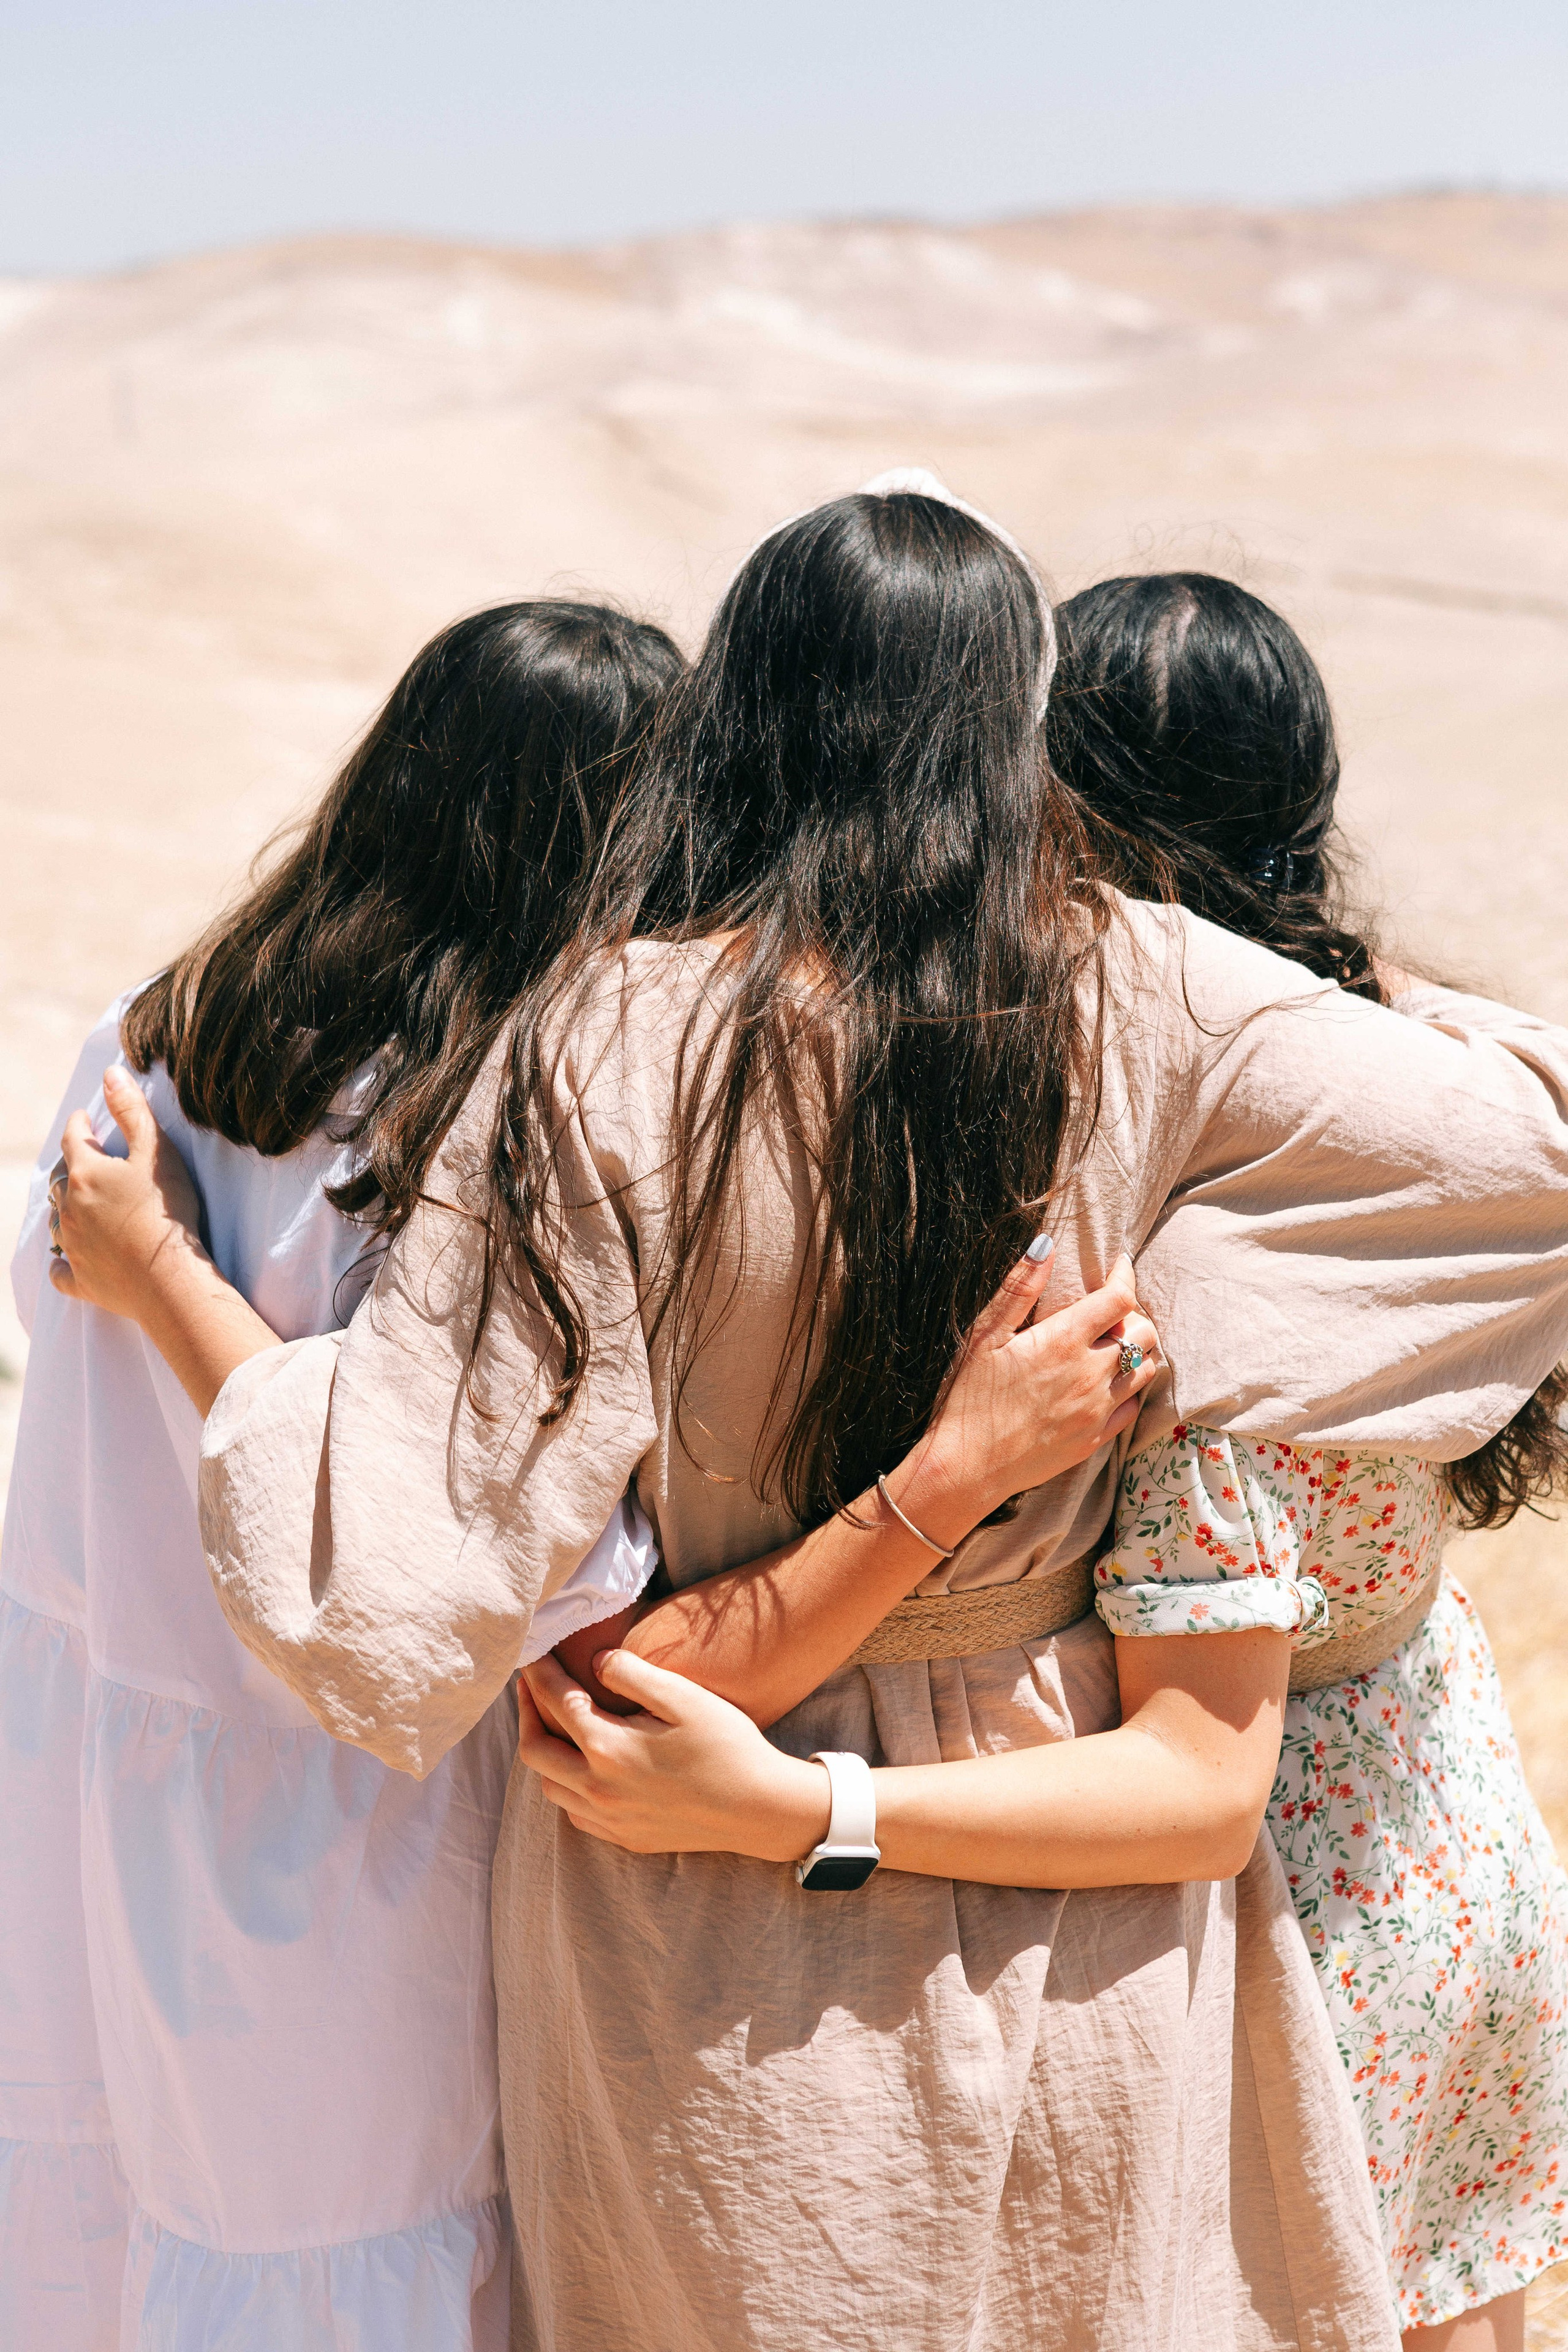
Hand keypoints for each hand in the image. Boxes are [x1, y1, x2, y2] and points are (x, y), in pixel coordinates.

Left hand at [50, 1065, 203, 1318]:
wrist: (169, 1278)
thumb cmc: (167, 1210)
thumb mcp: (157, 1151)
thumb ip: (132, 1111)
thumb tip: (111, 1073)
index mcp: (85, 1174)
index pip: (75, 1138)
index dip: (81, 1125)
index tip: (86, 1118)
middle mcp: (70, 1209)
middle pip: (62, 1179)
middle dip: (72, 1166)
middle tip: (86, 1160)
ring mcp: (73, 1246)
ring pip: (58, 1221)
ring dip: (66, 1210)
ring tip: (79, 1205)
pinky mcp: (82, 1279)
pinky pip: (61, 1270)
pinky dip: (61, 1263)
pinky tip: (64, 1261)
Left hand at [518, 1650, 830, 1861]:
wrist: (759, 1809)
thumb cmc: (726, 1746)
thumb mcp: (683, 1697)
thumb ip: (631, 1674)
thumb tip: (594, 1662)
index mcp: (609, 1749)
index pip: (556, 1702)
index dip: (539, 1673)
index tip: (531, 1651)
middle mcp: (599, 1789)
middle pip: (534, 1750)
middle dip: (526, 1712)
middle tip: (530, 1684)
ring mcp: (609, 1819)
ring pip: (548, 1786)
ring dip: (541, 1751)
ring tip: (551, 1722)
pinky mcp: (623, 1837)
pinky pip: (573, 1812)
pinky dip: (564, 1785)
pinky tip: (580, 1767)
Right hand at [907, 1244, 1159, 1530]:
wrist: (967, 1467)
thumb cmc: (969, 1398)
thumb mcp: (985, 1336)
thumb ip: (1020, 1289)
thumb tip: (1046, 1245)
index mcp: (1063, 1341)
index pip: (1120, 1298)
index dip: (1125, 1275)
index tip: (1120, 1265)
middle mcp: (1091, 1374)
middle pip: (1144, 1332)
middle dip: (1134, 1315)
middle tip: (1111, 1312)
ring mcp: (1098, 1410)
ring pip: (1146, 1369)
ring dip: (1137, 1351)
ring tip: (1112, 1345)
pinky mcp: (1096, 1438)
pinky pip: (1133, 1406)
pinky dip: (1129, 1387)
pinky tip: (1106, 1383)